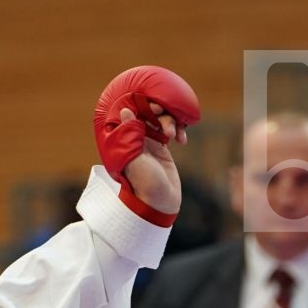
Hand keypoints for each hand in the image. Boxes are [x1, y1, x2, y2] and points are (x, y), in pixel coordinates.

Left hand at [94, 66, 198, 221]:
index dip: (143, 105)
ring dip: (170, 122)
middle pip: (146, 113)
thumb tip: (124, 111)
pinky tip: (182, 140)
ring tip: (174, 135)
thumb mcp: (136, 159)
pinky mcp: (161, 148)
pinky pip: (169, 130)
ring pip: (160, 120)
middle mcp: (134, 138)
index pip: (130, 113)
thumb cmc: (144, 183)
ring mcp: (148, 142)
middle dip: (159, 112)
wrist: (159, 202)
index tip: (155, 108)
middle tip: (165, 116)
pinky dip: (178, 131)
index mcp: (124, 139)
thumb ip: (130, 135)